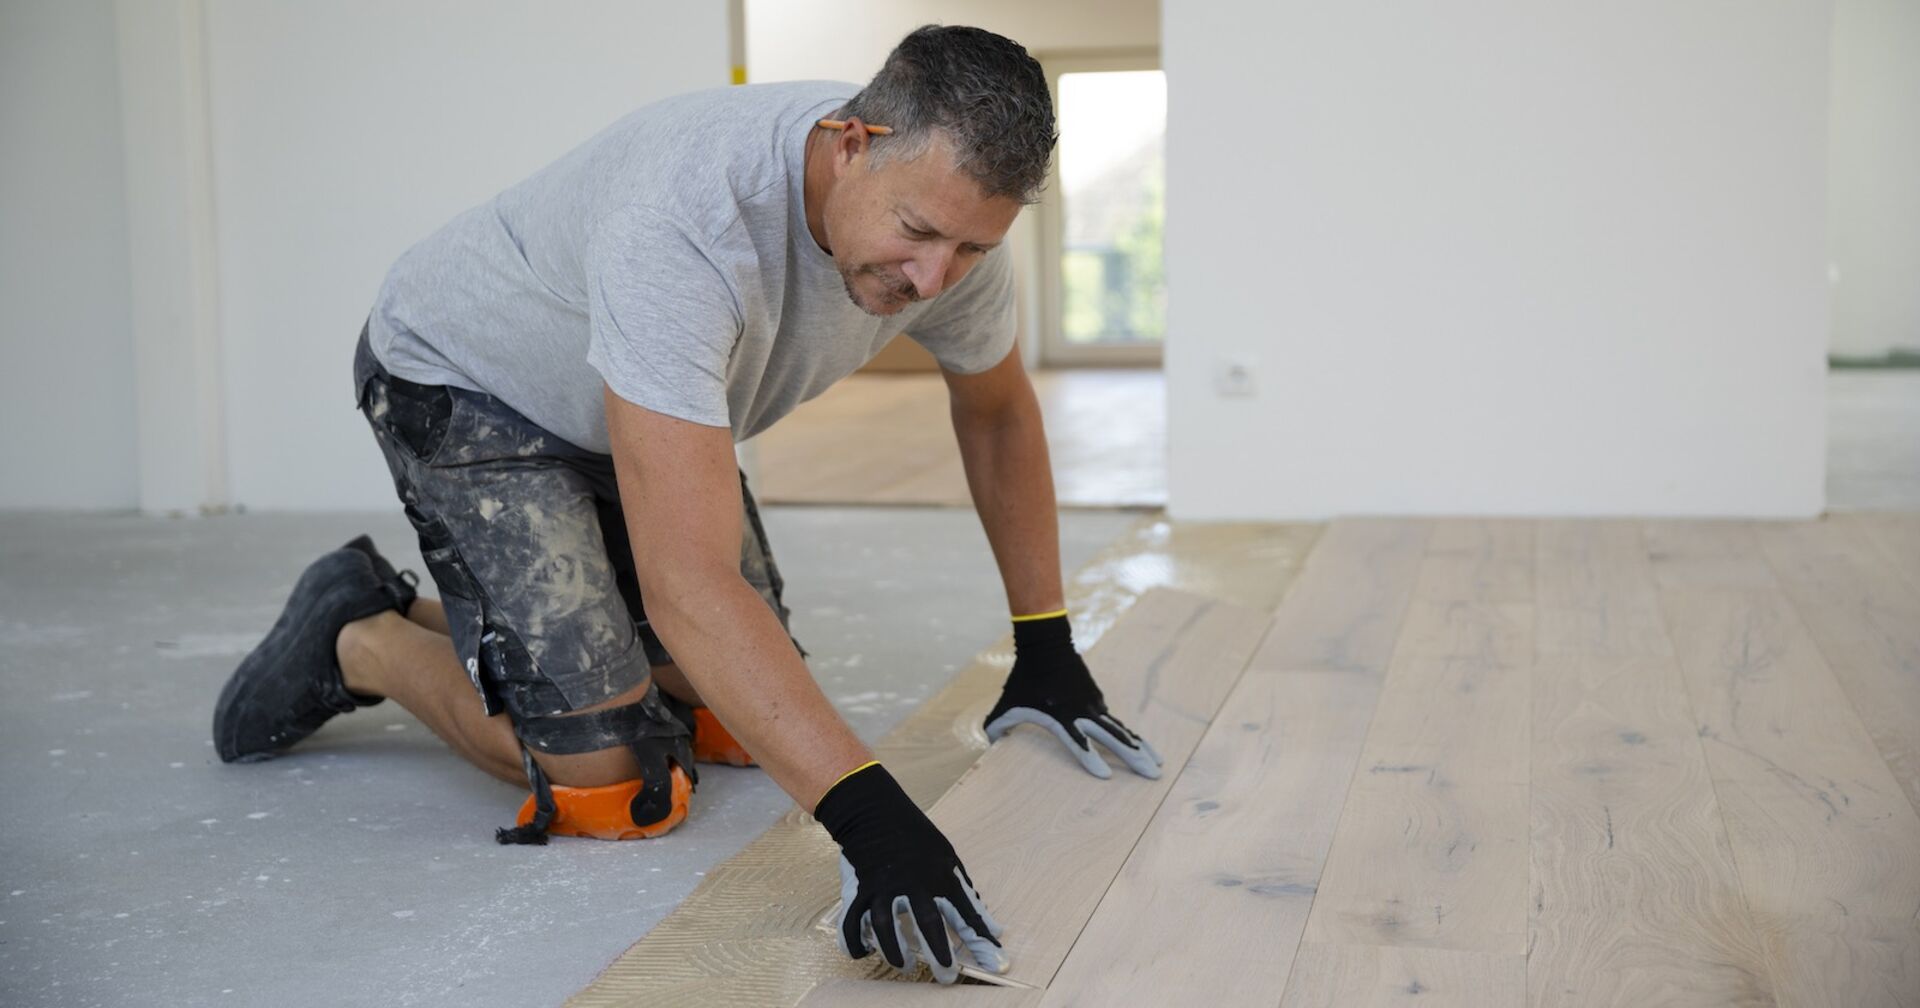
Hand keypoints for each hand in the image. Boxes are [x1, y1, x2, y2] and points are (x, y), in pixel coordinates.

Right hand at [814, 762, 1006, 982]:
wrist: (874, 811)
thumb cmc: (914, 836)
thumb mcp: (949, 858)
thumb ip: (966, 894)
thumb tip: (992, 927)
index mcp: (940, 875)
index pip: (967, 914)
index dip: (982, 942)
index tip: (997, 963)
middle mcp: (913, 883)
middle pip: (928, 923)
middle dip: (939, 953)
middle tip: (947, 975)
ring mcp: (884, 887)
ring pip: (886, 926)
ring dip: (896, 951)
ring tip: (906, 966)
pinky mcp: (861, 890)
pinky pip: (854, 921)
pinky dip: (856, 941)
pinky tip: (865, 952)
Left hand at [983, 613, 1162, 779]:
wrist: (1046, 644)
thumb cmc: (1023, 678)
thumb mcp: (1006, 704)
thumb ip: (996, 727)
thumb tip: (991, 745)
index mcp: (1061, 716)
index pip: (1078, 742)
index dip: (1090, 760)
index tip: (1106, 778)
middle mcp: (1082, 712)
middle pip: (1113, 738)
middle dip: (1134, 757)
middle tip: (1153, 775)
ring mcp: (1093, 704)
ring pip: (1120, 730)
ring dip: (1140, 747)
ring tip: (1157, 763)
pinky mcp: (1097, 699)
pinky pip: (1114, 721)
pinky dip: (1128, 735)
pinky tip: (1140, 746)